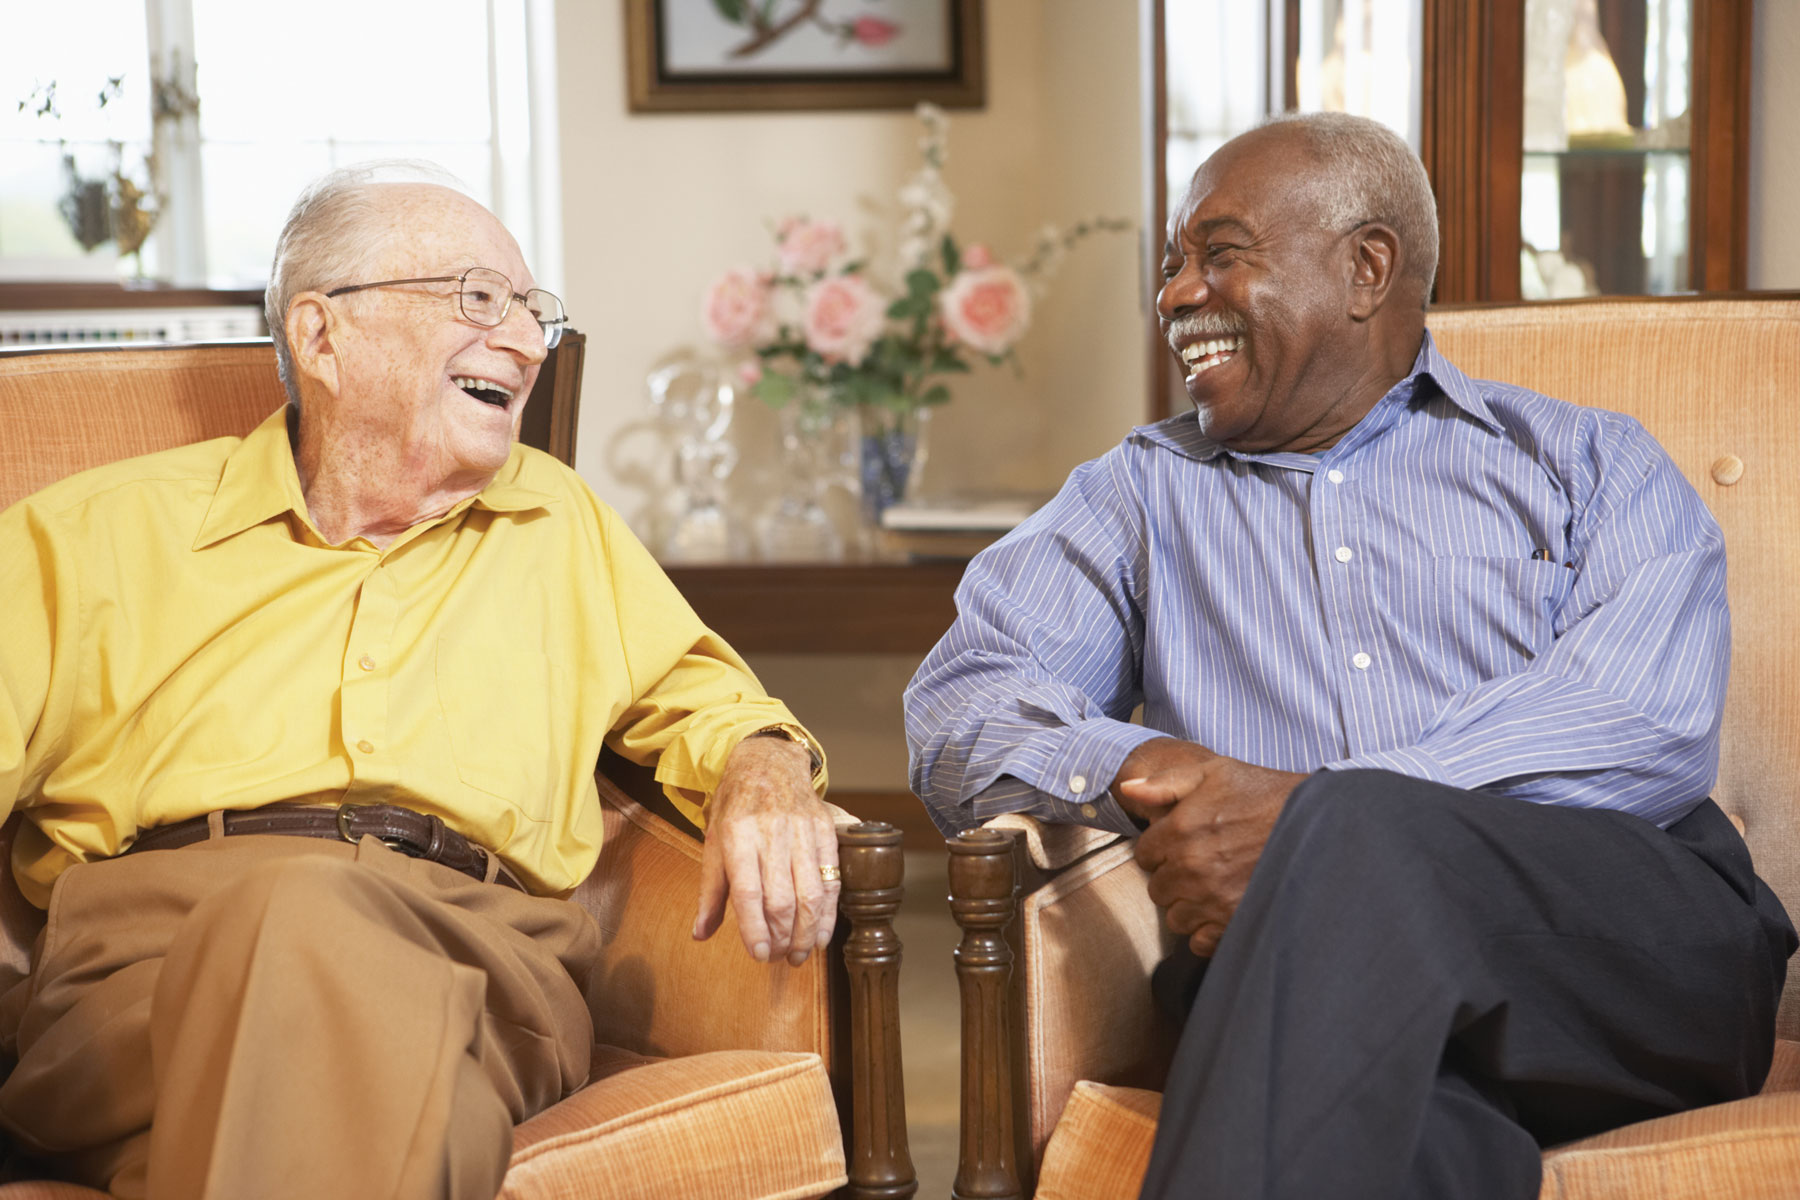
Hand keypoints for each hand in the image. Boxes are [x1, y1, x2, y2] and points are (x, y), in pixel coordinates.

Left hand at [693, 734, 839, 965]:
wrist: (769, 762)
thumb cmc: (736, 806)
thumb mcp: (714, 841)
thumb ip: (710, 891)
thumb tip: (700, 934)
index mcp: (737, 835)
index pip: (747, 892)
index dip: (754, 928)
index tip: (758, 955)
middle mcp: (771, 832)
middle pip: (781, 899)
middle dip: (781, 937)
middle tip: (776, 959)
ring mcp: (802, 831)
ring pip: (810, 894)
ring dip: (806, 932)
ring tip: (798, 955)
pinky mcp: (825, 832)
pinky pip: (831, 880)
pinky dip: (828, 913)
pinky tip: (821, 935)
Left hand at [1112, 738, 1306, 957]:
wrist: (1315, 823)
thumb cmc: (1263, 794)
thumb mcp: (1214, 773)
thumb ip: (1165, 783)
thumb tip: (1127, 789)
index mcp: (1180, 830)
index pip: (1143, 856)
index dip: (1160, 851)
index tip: (1179, 846)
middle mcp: (1191, 868)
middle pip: (1157, 889)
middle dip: (1172, 878)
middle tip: (1198, 866)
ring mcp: (1212, 898)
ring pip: (1175, 917)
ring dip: (1188, 906)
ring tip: (1212, 887)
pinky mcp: (1234, 921)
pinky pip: (1200, 942)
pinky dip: (1207, 931)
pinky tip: (1222, 910)